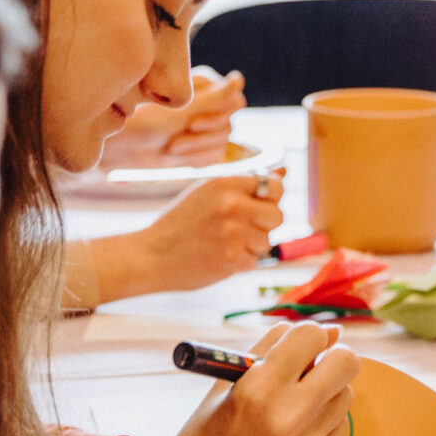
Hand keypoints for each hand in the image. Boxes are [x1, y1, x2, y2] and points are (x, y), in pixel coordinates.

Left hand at [99, 66, 245, 167]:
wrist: (118, 148)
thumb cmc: (140, 122)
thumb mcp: (177, 110)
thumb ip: (213, 97)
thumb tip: (239, 80)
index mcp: (202, 84)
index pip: (233, 98)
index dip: (216, 114)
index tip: (190, 123)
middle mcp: (206, 102)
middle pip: (229, 122)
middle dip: (202, 135)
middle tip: (174, 140)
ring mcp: (204, 124)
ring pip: (223, 140)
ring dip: (196, 148)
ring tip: (170, 148)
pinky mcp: (200, 145)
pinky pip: (215, 155)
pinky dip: (195, 159)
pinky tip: (174, 156)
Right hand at [127, 174, 285, 293]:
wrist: (150, 255)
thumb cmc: (181, 223)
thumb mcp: (207, 193)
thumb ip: (244, 185)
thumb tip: (284, 172)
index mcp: (225, 183)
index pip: (275, 186)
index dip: (271, 200)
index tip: (258, 207)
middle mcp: (232, 204)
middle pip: (278, 215)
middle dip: (265, 226)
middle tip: (240, 230)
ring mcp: (233, 232)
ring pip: (267, 241)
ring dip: (251, 246)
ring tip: (222, 243)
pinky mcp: (232, 258)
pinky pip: (254, 261)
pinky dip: (240, 262)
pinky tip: (217, 257)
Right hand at [143, 321, 359, 435]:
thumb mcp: (221, 389)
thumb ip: (269, 351)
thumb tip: (327, 330)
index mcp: (255, 388)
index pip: (311, 336)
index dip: (307, 337)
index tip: (299, 348)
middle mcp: (287, 415)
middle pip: (346, 362)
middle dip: (332, 358)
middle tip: (312, 370)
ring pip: (346, 394)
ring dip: (327, 392)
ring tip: (296, 406)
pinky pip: (338, 427)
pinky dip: (322, 422)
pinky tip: (296, 433)